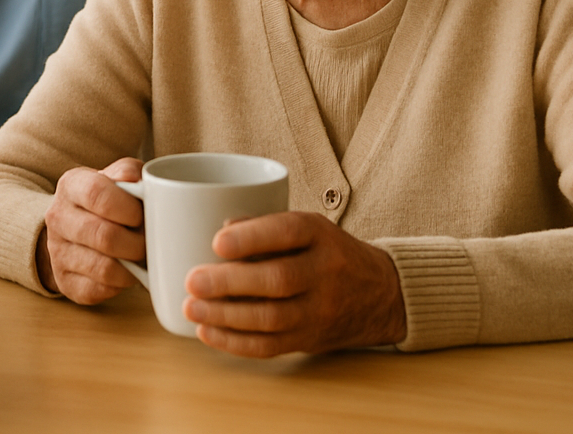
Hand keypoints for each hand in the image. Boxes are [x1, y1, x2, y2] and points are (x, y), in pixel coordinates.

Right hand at [37, 158, 144, 303]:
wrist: (75, 226)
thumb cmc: (106, 200)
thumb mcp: (116, 177)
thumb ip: (129, 173)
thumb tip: (139, 183)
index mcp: (71, 185)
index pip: (97, 194)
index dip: (127, 208)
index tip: (142, 215)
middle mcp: (58, 217)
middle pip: (103, 236)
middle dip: (137, 243)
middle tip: (148, 242)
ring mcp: (57, 251)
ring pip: (103, 268)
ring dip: (132, 267)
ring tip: (140, 258)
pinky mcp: (64, 281)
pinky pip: (99, 290)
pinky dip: (120, 286)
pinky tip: (125, 272)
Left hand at [182, 211, 405, 356]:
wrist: (380, 294)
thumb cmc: (328, 253)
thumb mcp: (308, 227)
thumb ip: (266, 226)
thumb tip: (222, 226)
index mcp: (320, 235)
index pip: (288, 232)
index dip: (251, 238)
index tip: (216, 242)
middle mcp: (324, 272)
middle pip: (278, 280)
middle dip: (230, 283)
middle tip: (192, 281)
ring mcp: (319, 310)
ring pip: (271, 319)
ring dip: (225, 316)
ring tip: (191, 308)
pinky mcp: (310, 339)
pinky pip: (271, 346)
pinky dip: (235, 342)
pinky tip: (207, 332)